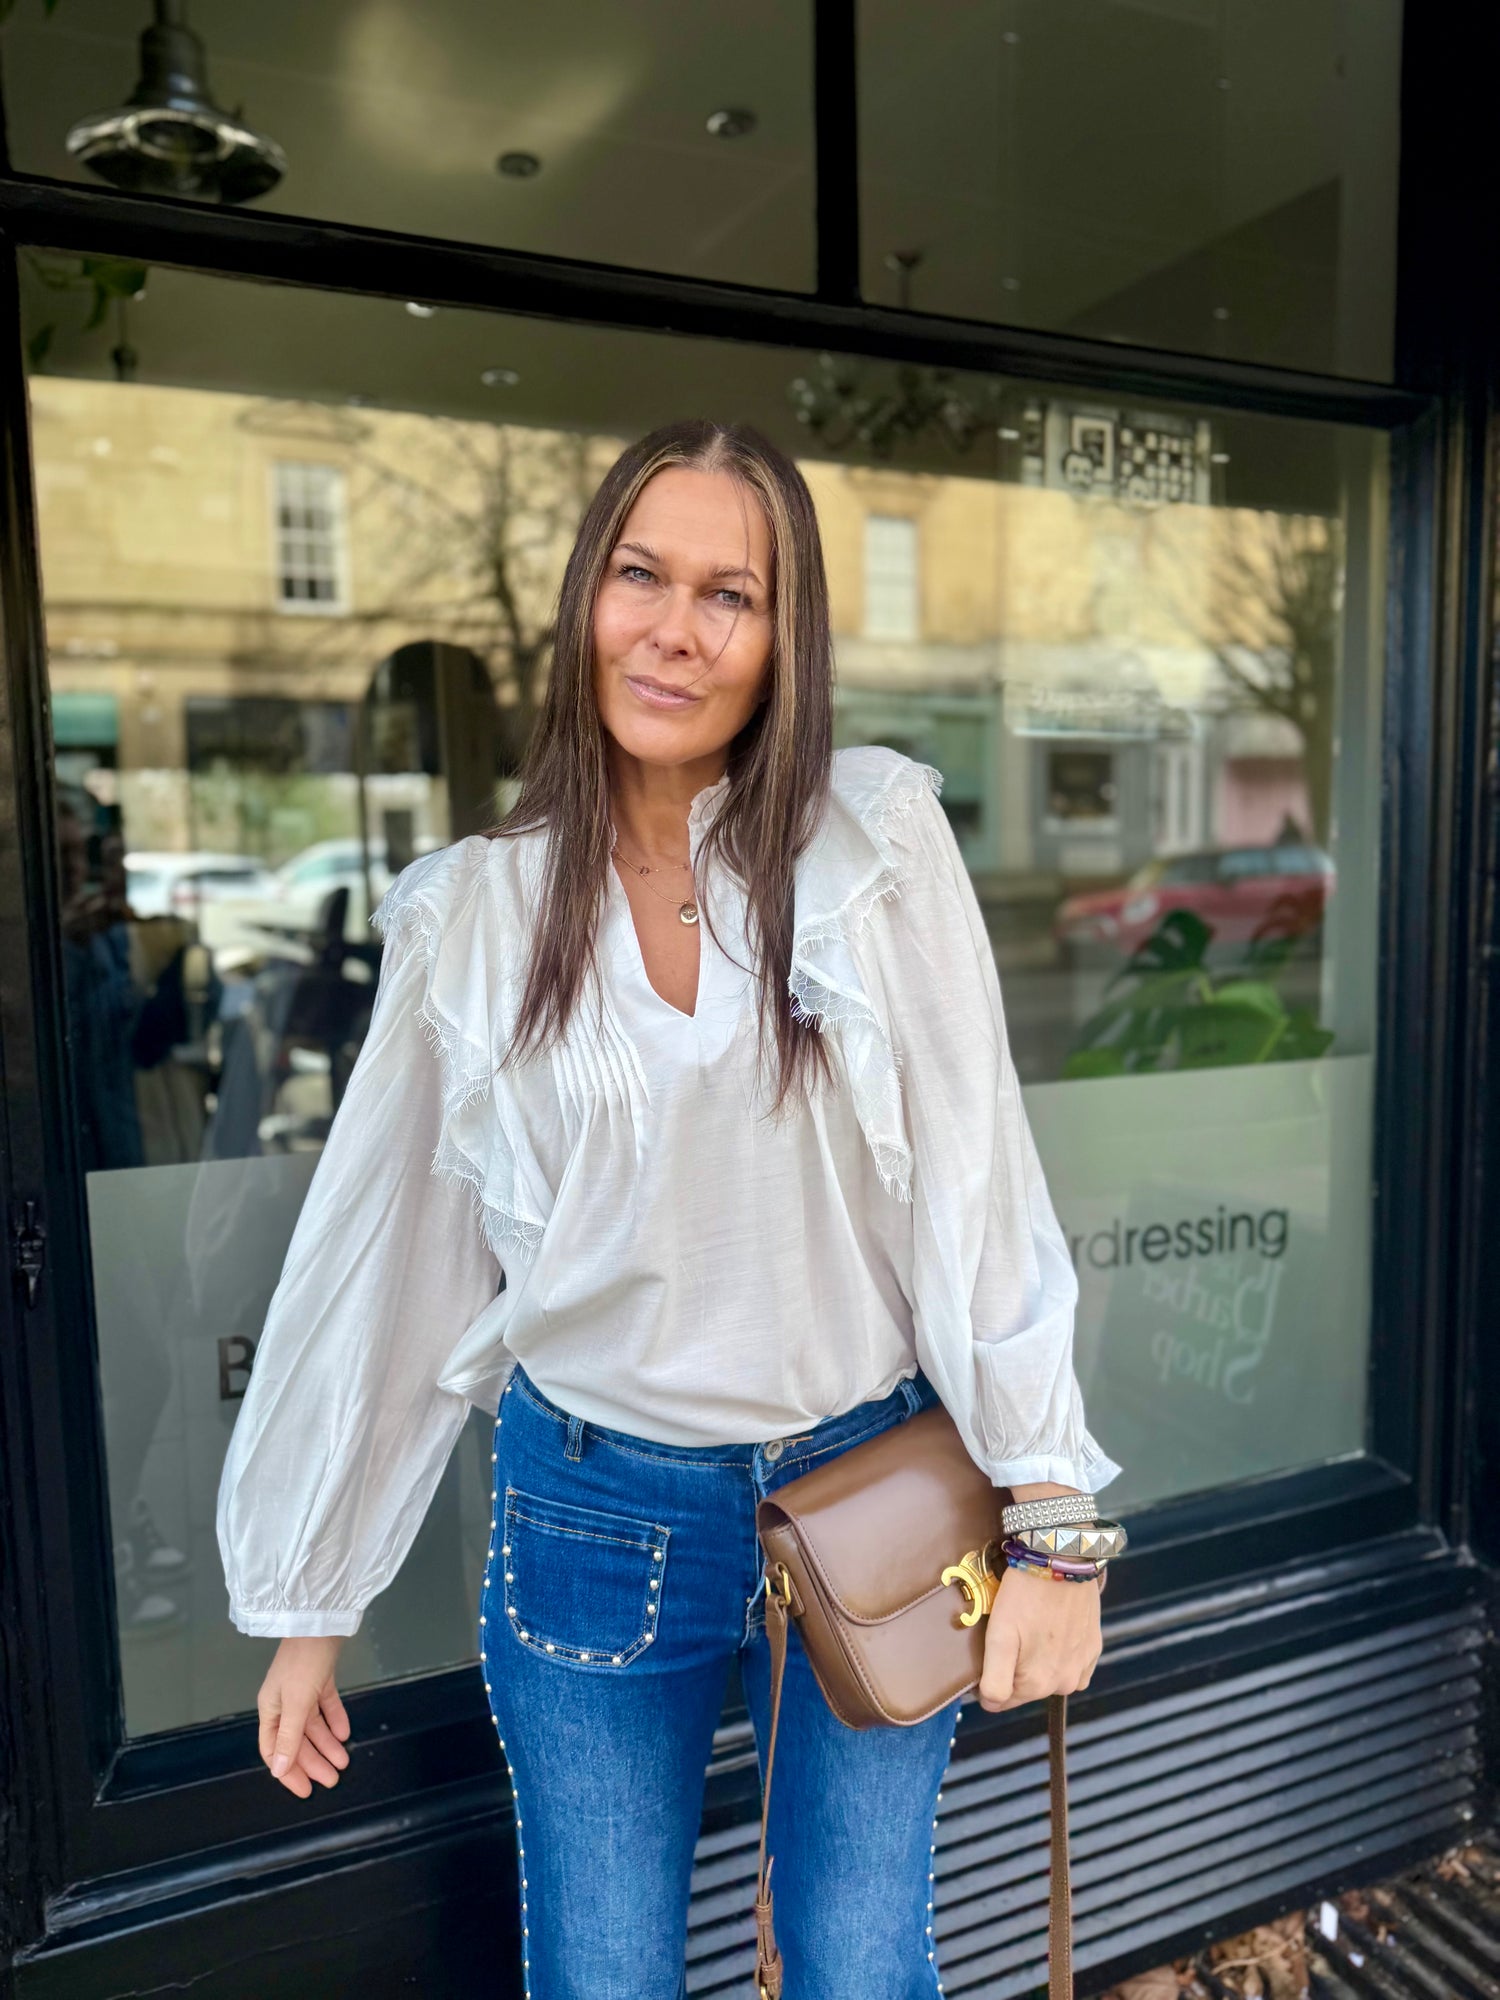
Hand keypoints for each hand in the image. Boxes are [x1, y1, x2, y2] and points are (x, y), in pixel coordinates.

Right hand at [257, 1636, 351, 1796]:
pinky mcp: (320, 1678)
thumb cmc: (304, 1661)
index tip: (305, 1790)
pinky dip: (335, 1719)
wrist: (321, 1620)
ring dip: (327, 1744)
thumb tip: (278, 1770)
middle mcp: (284, 1701)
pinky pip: (326, 1706)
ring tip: (343, 1761)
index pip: (275, 1750)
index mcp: (271, 1709)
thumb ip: (289, 1737)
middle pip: (297, 1740)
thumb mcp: (296, 1702)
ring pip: (313, 1725)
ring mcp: (302, 1689)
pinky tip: (344, 1733)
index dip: (288, 1771)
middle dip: (314, 1761)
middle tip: (333, 1779)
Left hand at [977, 1565, 1101, 1712]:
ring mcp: (1081, 1667)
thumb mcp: (999, 1636)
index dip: (988, 1678)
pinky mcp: (1093, 1649)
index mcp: (1036, 1684)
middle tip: (1010, 1632)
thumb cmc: (1025, 1595)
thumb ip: (994, 1680)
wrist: (1062, 1560)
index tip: (988, 1650)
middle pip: (1025, 1687)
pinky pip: (1072, 1665)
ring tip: (1030, 1628)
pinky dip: (1060, 1654)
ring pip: (1049, 1676)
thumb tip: (990, 1705)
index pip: (1001, 1699)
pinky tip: (1052, 1631)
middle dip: (1014, 1667)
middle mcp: (1063, 1683)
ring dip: (1038, 1661)